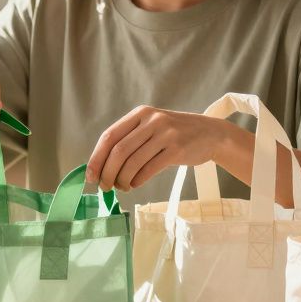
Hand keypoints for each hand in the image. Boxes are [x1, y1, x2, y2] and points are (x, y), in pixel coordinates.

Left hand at [86, 106, 237, 189]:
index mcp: (140, 114)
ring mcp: (165, 134)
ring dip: (122, 180)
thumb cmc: (175, 135)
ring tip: (122, 187)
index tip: (90, 176)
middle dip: (107, 173)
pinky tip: (135, 184)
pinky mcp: (177, 150)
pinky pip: (149, 170)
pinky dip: (138, 181)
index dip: (96, 158)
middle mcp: (152, 121)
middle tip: (105, 187)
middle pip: (119, 151)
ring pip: (133, 162)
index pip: (109, 136)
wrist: (210, 134)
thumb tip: (102, 167)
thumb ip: (130, 140)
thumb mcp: (152, 127)